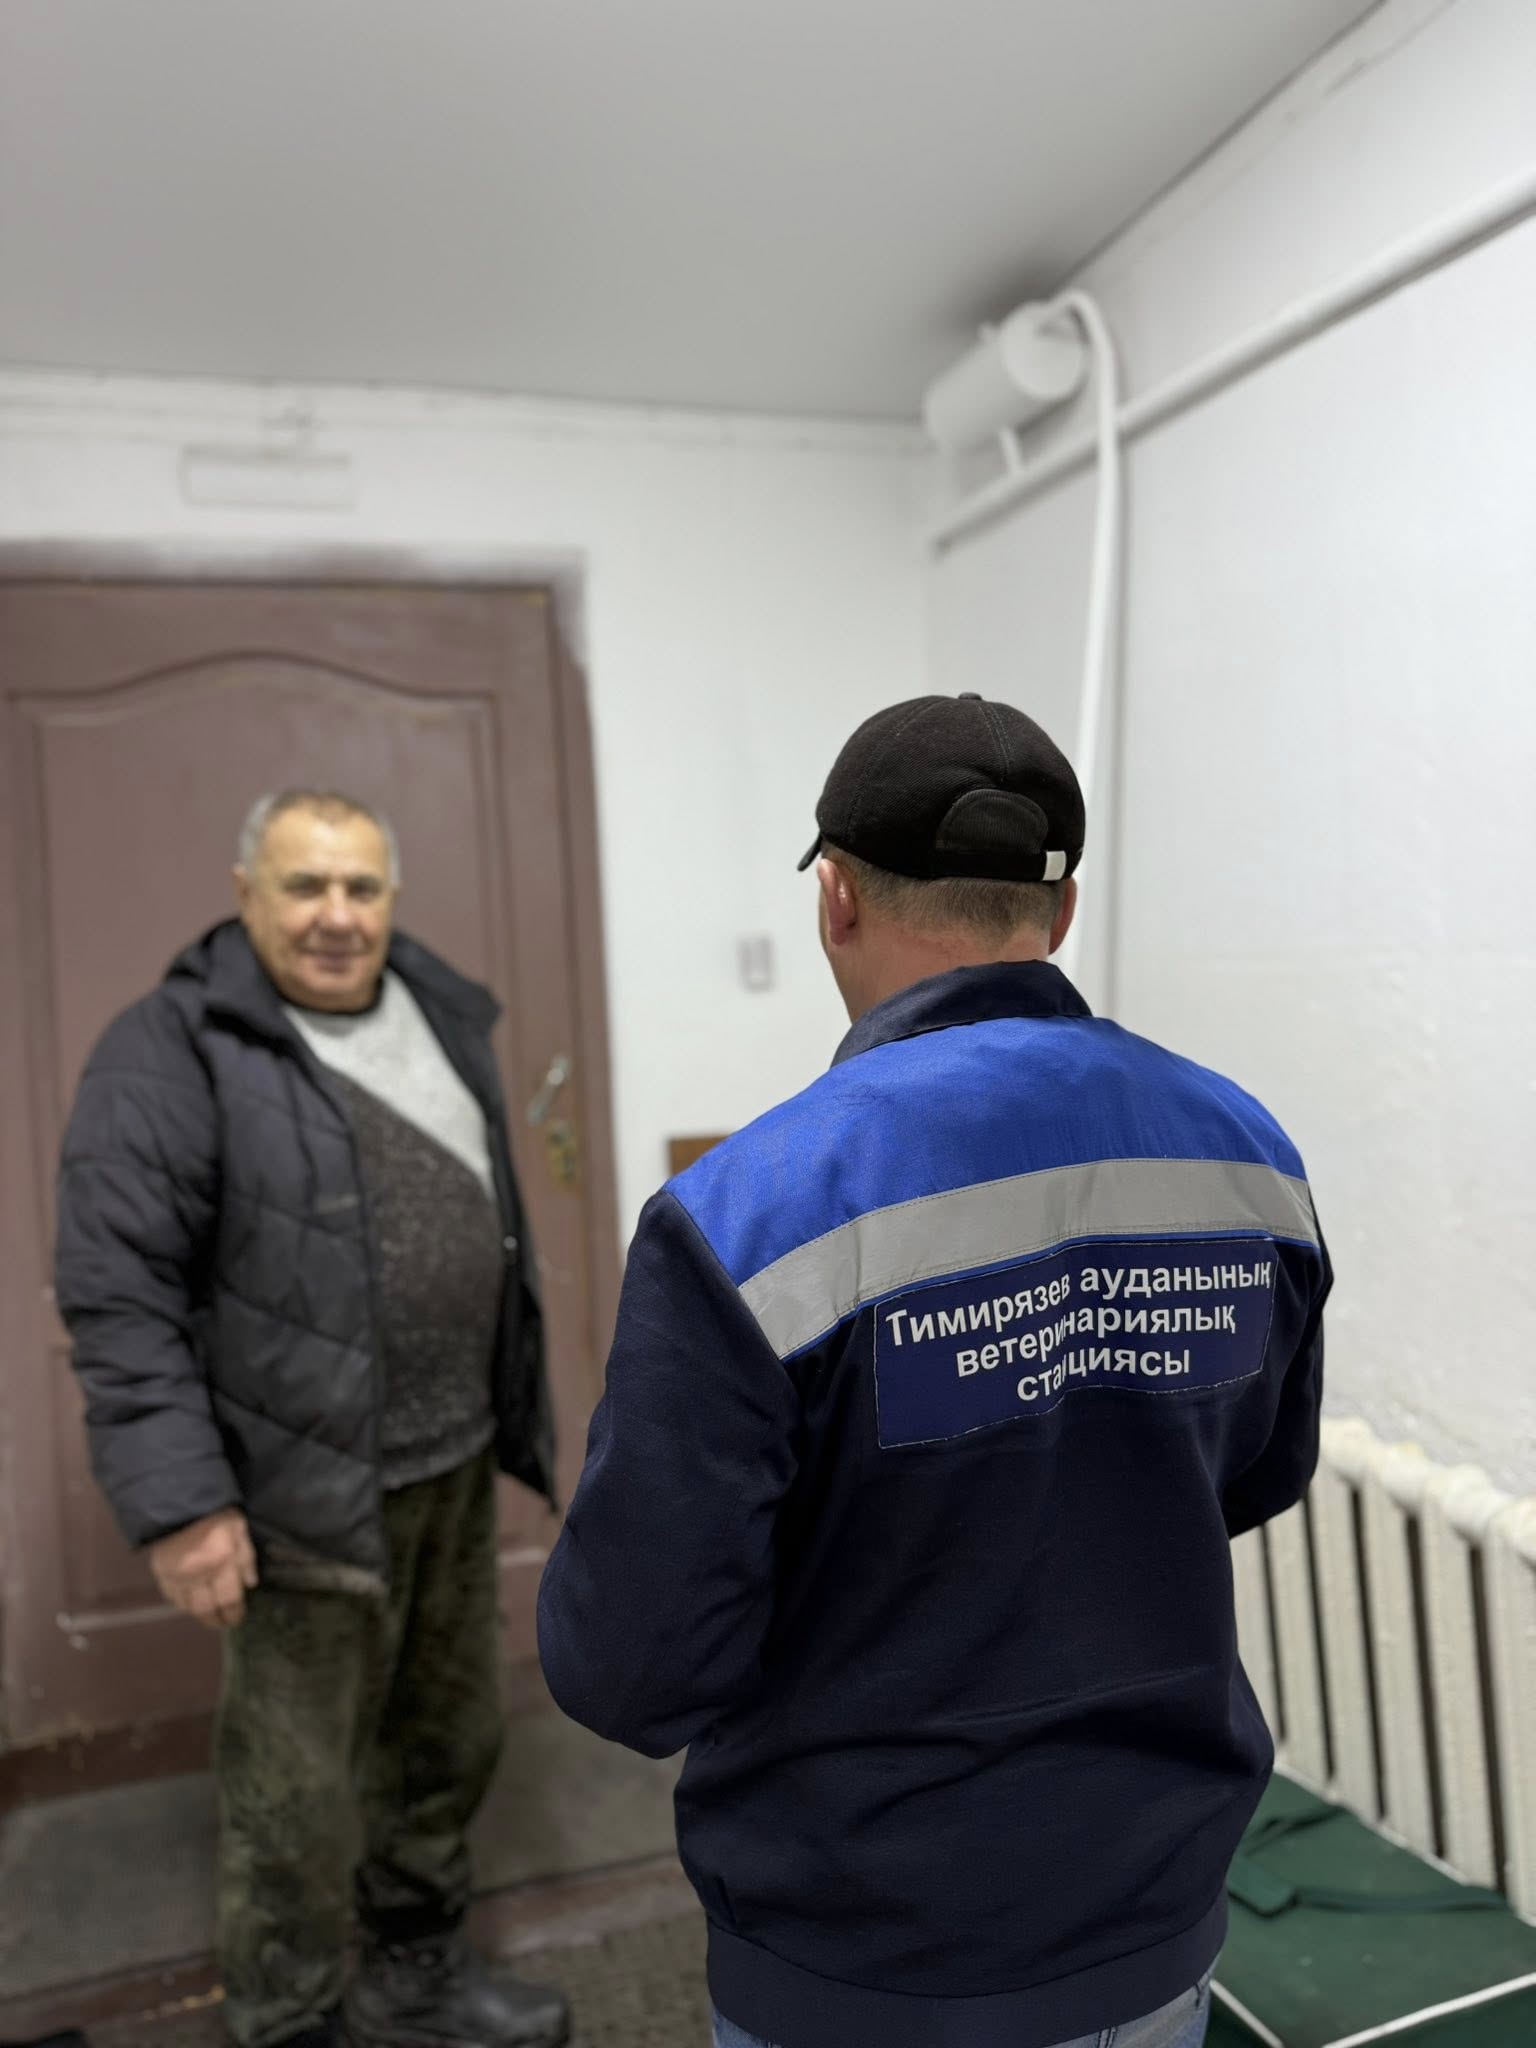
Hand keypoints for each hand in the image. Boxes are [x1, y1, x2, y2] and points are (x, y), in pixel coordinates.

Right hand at [149, 1509, 258, 1629]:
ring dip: (200, 1614)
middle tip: (223, 1622)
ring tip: (208, 1614)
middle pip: (207, 1609)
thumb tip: (250, 1584)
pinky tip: (190, 1601)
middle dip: (216, 1620)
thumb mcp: (239, 1528)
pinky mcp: (162, 1573)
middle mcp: (199, 1574)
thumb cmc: (215, 1512)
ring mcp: (178, 1576)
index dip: (234, 1614)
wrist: (178, 1501)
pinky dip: (182, 1603)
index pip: (230, 1600)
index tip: (237, 1619)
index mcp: (222, 1562)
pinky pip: (172, 1597)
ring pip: (188, 1607)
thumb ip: (246, 1557)